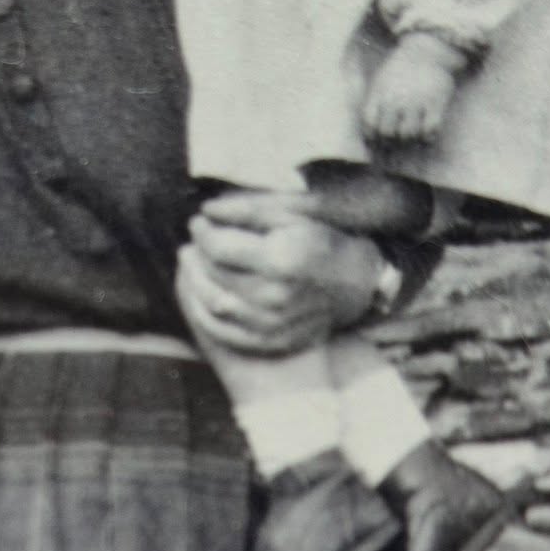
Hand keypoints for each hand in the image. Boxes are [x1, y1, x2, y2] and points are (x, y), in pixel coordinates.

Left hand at [181, 194, 381, 355]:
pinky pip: (221, 330)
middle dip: (196, 253)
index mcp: (280, 260)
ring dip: (193, 279)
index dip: (202, 231)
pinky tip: (200, 291)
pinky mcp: (268, 341)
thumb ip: (249, 209)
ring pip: (211, 302)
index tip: (199, 221)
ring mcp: (270, 324)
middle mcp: (273, 297)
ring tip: (192, 262)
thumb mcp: (295, 214)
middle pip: (212, 273)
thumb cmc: (324, 242)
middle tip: (197, 240)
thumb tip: (206, 210)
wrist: (356, 284)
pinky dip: (202, 310)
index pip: (218, 247)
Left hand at [363, 35, 459, 147]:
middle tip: (397, 137)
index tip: (378, 138)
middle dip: (391, 139)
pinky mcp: (436, 101)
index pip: (369, 124)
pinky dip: (428, 135)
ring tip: (413, 132)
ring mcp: (416, 100)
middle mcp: (396, 98)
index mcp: (379, 93)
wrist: (427, 50)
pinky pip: (431, 129)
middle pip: (387, 132)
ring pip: (408, 133)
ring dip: (410, 138)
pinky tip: (427, 131)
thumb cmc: (400, 70)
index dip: (372, 136)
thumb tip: (369, 132)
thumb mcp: (379, 80)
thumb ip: (373, 102)